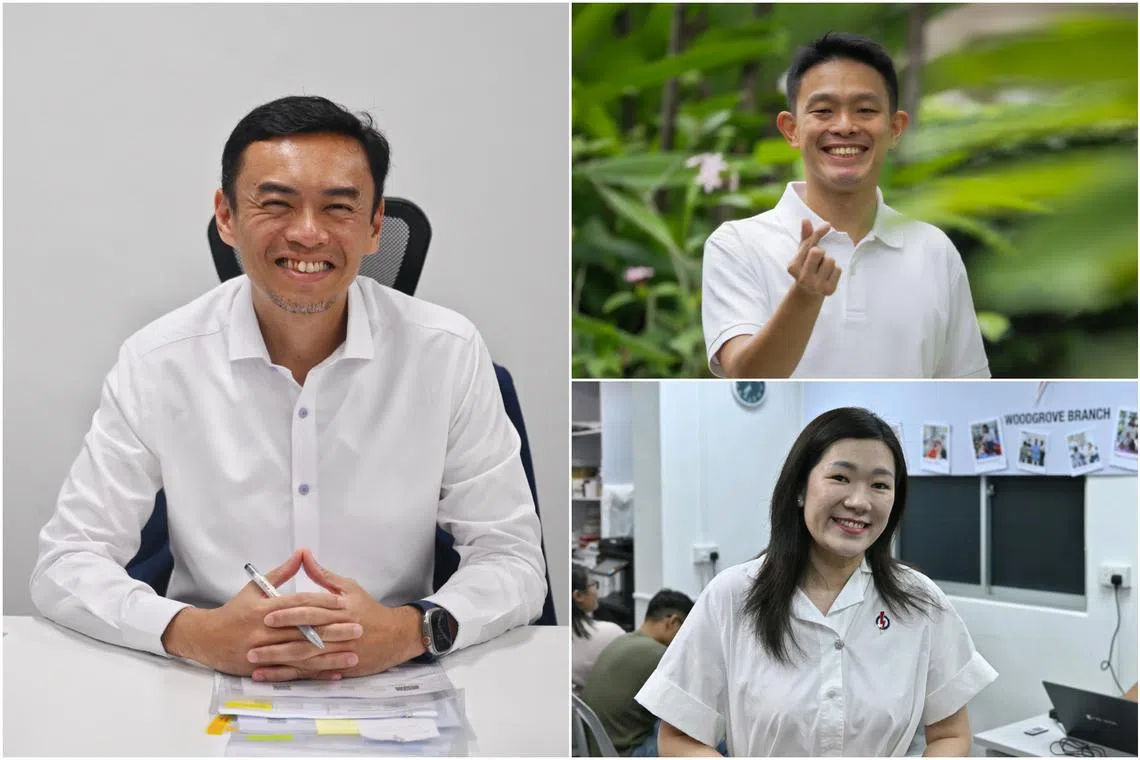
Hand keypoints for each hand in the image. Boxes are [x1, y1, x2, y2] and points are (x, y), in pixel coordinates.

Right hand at [161, 549, 359, 679]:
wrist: (206, 639)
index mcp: (264, 608)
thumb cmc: (235, 610)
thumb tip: (302, 553)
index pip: (298, 604)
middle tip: (358, 629)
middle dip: (333, 631)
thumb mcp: (255, 588)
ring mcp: (263, 653)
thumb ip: (281, 572)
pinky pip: (293, 672)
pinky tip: (333, 673)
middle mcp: (264, 631)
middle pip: (304, 631)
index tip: (344, 604)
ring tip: (353, 655)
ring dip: (329, 657)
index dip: (322, 603)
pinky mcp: (263, 670)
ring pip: (301, 654)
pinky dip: (314, 674)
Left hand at [248, 549, 425, 681]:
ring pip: (306, 658)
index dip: (289, 614)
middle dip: (278, 642)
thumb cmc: (369, 609)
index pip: (312, 611)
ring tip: (254, 663)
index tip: (266, 616)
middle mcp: (339, 632)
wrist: (395, 636)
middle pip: (306, 637)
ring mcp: (339, 652)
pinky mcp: (338, 667)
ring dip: (279, 662)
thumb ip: (323, 575)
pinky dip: (290, 675)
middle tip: (252, 644)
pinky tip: (271, 675)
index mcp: (341, 610)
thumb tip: (303, 554)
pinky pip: (311, 673)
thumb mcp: (350, 588)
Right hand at [787, 219, 840, 297]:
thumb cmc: (806, 267)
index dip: (818, 234)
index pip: (808, 245)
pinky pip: (838, 270)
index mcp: (792, 267)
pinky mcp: (828, 291)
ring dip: (828, 262)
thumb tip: (806, 219)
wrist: (808, 293)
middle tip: (817, 261)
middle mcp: (802, 278)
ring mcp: (815, 286)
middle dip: (821, 253)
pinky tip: (827, 276)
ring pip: (830, 260)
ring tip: (822, 269)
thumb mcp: (802, 253)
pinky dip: (835, 270)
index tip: (828, 224)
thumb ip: (805, 237)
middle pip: (819, 251)